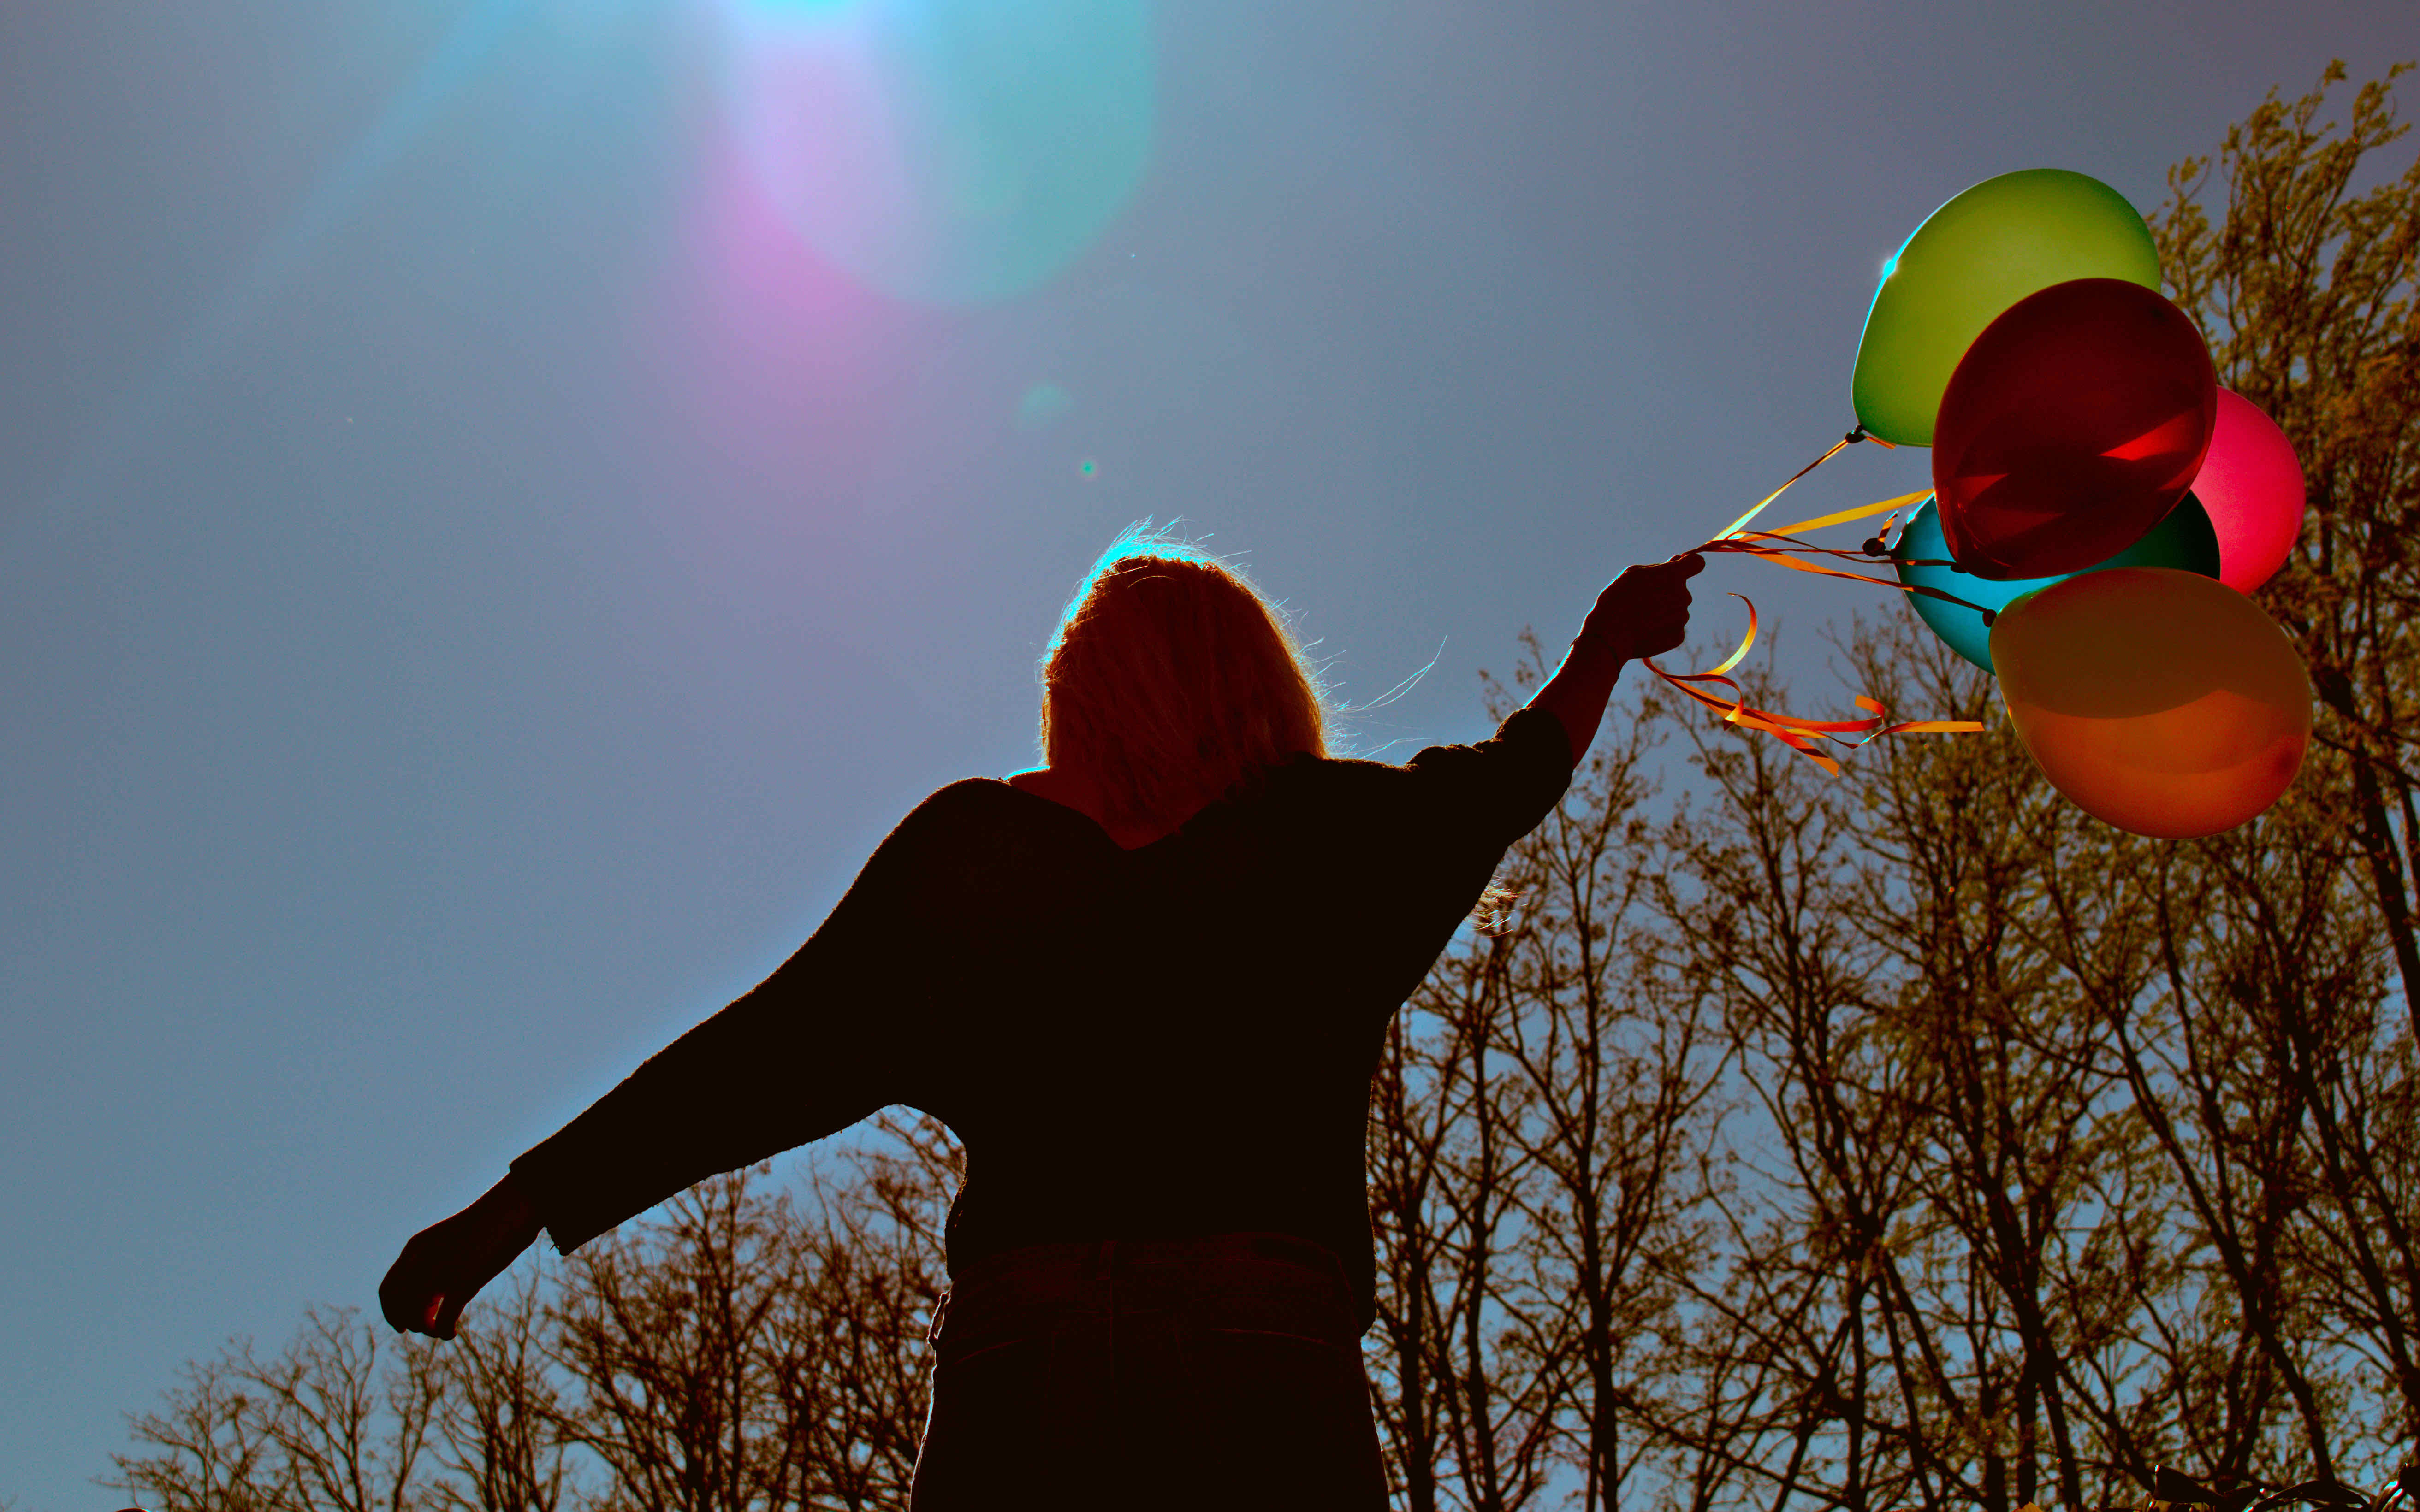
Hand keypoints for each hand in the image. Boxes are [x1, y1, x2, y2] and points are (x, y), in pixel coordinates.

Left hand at [379, 1172, 541, 1339]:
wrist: (512, 1207)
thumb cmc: (487, 1224)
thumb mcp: (450, 1241)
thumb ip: (434, 1263)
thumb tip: (432, 1295)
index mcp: (416, 1248)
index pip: (387, 1290)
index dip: (391, 1313)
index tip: (402, 1327)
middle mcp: (421, 1260)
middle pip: (398, 1306)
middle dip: (408, 1323)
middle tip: (426, 1328)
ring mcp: (442, 1271)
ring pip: (416, 1315)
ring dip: (426, 1329)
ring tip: (440, 1329)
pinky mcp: (464, 1282)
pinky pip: (442, 1320)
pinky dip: (443, 1332)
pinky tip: (452, 1333)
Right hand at [1580, 554, 1703, 662]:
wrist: (1611, 633)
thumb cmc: (1618, 598)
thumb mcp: (1633, 573)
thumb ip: (1658, 567)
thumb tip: (1676, 562)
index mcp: (1674, 574)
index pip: (1697, 563)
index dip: (1689, 565)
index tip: (1680, 568)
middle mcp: (1684, 595)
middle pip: (1681, 590)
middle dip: (1667, 593)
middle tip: (1643, 601)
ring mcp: (1683, 617)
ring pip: (1677, 610)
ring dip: (1664, 612)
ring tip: (1640, 618)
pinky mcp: (1678, 636)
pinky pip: (1674, 628)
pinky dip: (1663, 629)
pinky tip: (1645, 630)